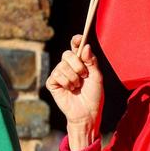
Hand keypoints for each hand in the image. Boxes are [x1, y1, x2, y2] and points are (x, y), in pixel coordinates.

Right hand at [46, 34, 103, 149]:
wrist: (88, 113)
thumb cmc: (94, 95)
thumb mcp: (97, 77)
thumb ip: (92, 62)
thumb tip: (86, 47)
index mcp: (81, 63)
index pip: (76, 47)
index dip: (76, 41)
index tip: (79, 38)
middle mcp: (69, 66)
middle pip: (67, 54)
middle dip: (77, 64)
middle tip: (84, 75)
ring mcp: (59, 74)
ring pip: (62, 66)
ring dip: (74, 78)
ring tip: (78, 87)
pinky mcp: (52, 83)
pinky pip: (57, 75)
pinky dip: (66, 83)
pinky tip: (70, 90)